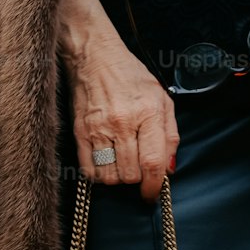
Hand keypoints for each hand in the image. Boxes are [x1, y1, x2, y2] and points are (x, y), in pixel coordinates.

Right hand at [62, 36, 179, 202]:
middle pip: (131, 174)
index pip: (153, 163)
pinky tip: (105, 165)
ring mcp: (99, 128)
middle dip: (136, 179)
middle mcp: (123, 122)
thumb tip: (168, 170)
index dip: (153, 186)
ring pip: (110, 177)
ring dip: (117, 178)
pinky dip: (99, 175)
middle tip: (136, 169)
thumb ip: (169, 136)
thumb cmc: (131, 77)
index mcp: (148, 112)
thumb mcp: (161, 99)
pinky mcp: (80, 132)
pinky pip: (89, 170)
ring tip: (121, 164)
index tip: (151, 192)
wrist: (94, 56)